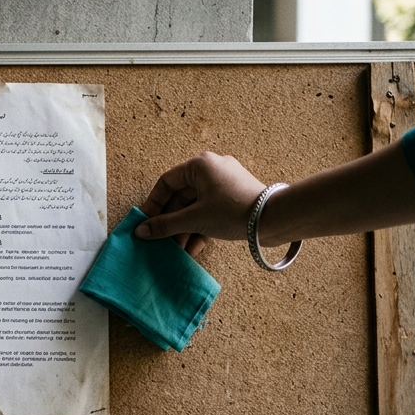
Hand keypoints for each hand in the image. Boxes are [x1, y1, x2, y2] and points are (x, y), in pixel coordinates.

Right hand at [134, 152, 266, 256]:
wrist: (274, 219)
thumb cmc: (232, 211)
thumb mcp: (194, 219)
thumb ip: (165, 225)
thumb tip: (140, 232)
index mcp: (200, 165)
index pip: (167, 182)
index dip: (153, 204)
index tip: (146, 223)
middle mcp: (212, 169)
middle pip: (181, 197)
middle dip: (171, 222)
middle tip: (161, 240)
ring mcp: (225, 184)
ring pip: (196, 206)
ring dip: (185, 229)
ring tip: (177, 249)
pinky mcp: (234, 198)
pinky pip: (210, 211)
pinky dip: (201, 227)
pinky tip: (194, 248)